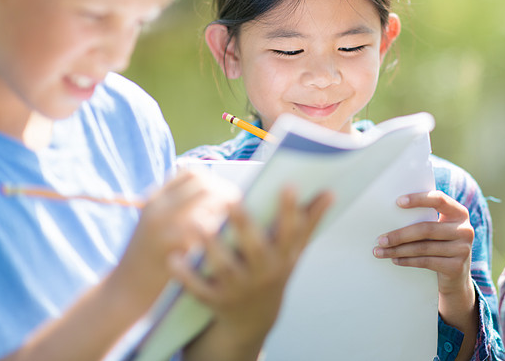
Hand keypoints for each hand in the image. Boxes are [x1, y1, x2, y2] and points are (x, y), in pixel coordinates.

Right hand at [110, 170, 231, 315]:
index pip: (192, 173)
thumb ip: (180, 207)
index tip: (227, 195)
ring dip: (225, 209)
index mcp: (156, 199)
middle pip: (202, 183)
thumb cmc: (150, 258)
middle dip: (225, 192)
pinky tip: (224, 242)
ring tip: (233, 225)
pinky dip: (218, 229)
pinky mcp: (171, 247)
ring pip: (206, 202)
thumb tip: (219, 195)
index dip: (215, 180)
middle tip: (238, 209)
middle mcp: (158, 208)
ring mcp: (163, 226)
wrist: (125, 291)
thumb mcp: (158, 225)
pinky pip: (204, 227)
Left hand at [175, 187, 332, 360]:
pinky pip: (199, 288)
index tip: (288, 184)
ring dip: (211, 246)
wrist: (253, 319)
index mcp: (283, 256)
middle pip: (255, 247)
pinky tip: (174, 258)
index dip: (290, 209)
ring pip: (225, 266)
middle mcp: (264, 272)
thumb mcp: (293, 252)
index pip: (290, 231)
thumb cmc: (273, 271)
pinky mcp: (215, 300)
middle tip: (232, 199)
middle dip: (244, 225)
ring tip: (197, 222)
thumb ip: (310, 222)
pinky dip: (186, 276)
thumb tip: (330, 192)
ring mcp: (239, 287)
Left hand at [373, 191, 475, 324]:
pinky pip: (426, 262)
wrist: (457, 276)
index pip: (439, 200)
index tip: (398, 202)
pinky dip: (407, 261)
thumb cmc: (441, 244)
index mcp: (459, 213)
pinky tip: (395, 260)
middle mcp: (465, 230)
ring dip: (398, 250)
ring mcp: (463, 250)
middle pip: (426, 228)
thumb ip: (426, 218)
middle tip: (380, 239)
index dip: (418, 199)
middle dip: (400, 234)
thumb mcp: (439, 228)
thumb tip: (391, 212)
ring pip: (423, 247)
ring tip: (381, 251)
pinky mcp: (456, 267)